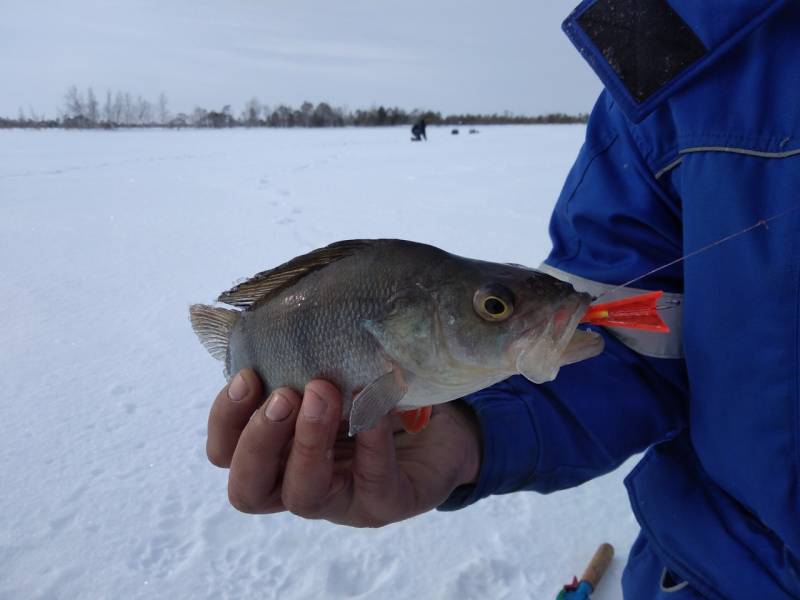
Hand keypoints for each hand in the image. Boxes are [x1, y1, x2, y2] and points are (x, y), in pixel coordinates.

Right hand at [206, 369, 481, 526]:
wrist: (440, 430)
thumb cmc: (373, 397)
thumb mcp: (331, 374)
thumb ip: (301, 360)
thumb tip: (273, 315)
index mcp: (275, 455)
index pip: (225, 453)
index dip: (226, 419)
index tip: (248, 374)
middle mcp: (299, 484)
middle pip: (248, 490)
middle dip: (259, 440)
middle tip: (285, 394)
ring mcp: (341, 501)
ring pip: (302, 495)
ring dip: (307, 442)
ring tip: (324, 393)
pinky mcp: (385, 503)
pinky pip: (373, 479)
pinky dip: (372, 439)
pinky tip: (375, 404)